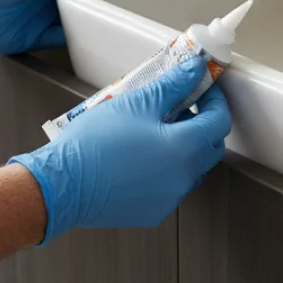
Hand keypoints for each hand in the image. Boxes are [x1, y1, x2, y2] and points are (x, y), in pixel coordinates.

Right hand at [10, 57, 231, 242]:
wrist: (63, 184)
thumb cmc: (96, 143)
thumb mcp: (137, 102)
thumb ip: (172, 85)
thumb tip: (194, 70)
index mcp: (184, 149)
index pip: (219, 121)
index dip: (214, 101)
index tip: (202, 88)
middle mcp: (183, 178)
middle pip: (209, 147)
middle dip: (202, 124)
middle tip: (181, 106)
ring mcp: (169, 198)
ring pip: (191, 169)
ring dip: (185, 149)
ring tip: (157, 131)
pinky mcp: (153, 212)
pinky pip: (170, 187)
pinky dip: (166, 170)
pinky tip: (142, 157)